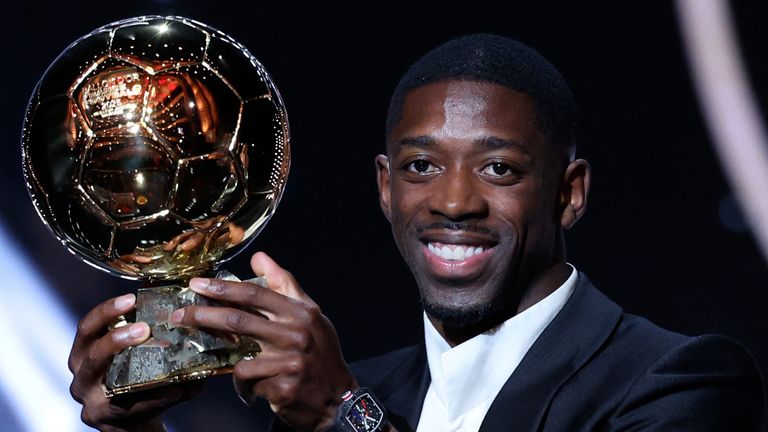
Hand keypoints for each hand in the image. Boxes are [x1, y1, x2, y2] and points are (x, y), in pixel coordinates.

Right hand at [69, 294, 203, 430]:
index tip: (131, 299)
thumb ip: (154, 336)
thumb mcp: (135, 355)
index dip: (106, 312)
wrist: (134, 423)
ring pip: (108, 381)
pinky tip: (177, 388)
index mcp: (85, 352)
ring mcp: (91, 400)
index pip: (87, 327)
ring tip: (166, 363)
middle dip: (117, 338)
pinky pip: (133, 406)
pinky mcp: (106, 419)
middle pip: (92, 353)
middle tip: (145, 328)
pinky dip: (157, 397)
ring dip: (141, 373)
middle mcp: (81, 375)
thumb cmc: (135, 380)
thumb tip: (191, 315)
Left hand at [170, 252, 357, 430]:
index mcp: (301, 313)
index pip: (256, 294)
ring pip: (240, 360)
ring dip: (233, 367)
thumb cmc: (321, 354)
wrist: (340, 398)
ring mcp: (290, 362)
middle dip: (203, 316)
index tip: (197, 285)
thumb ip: (285, 286)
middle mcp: (296, 334)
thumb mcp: (311, 316)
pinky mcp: (283, 387)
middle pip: (238, 320)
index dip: (223, 288)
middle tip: (179, 315)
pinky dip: (247, 388)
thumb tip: (259, 258)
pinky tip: (256, 390)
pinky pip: (249, 384)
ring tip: (241, 371)